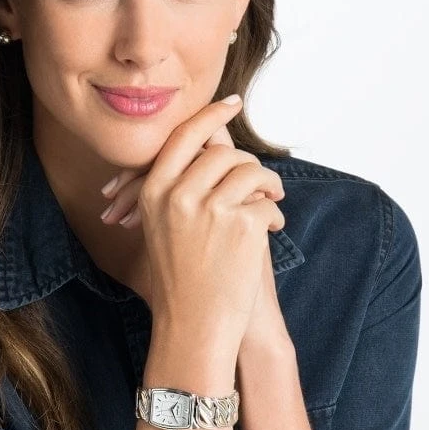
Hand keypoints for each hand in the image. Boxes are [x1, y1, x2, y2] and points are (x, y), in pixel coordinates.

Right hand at [99, 96, 285, 354]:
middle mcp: (177, 195)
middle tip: (264, 182)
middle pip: (223, 153)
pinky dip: (274, 215)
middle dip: (249, 164)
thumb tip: (210, 146)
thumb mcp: (164, 229)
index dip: (211, 116)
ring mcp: (209, 210)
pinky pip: (266, 202)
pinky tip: (272, 231)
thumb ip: (180, 188)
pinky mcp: (239, 226)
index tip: (232, 102)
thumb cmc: (180, 281)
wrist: (193, 326)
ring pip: (249, 171)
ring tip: (274, 200)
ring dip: (269, 185)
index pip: (184, 136)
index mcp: (154, 192)